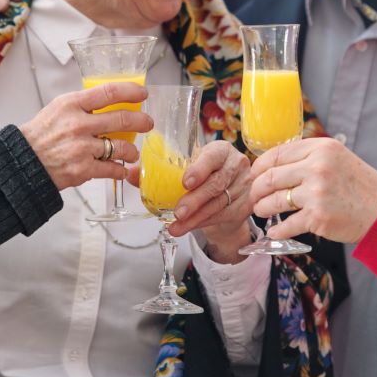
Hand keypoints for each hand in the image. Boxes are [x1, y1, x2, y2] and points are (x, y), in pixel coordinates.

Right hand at [18, 82, 151, 189]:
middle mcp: (78, 124)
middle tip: (148, 123)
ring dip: (131, 151)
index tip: (142, 93)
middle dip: (141, 121)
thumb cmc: (41, 135)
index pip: (109, 92)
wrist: (22, 163)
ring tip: (132, 152)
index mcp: (71, 104)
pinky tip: (120, 169)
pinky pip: (113, 169)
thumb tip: (111, 101)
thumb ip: (83, 105)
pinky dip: (120, 170)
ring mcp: (82, 148)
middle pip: (122, 119)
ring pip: (122, 147)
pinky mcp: (83, 169)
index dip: (131, 91)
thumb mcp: (58, 109)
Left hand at [171, 141, 252, 262]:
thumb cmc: (203, 176)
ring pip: (218, 203)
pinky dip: (202, 223)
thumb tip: (131, 172)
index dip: (200, 169)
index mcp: (221, 149)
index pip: (213, 157)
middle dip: (194, 200)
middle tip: (177, 211)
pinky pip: (222, 216)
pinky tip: (187, 227)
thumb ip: (159, 170)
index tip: (185, 182)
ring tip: (176, 225)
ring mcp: (243, 186)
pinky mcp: (245, 205)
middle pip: (216, 184)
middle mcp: (236, 165)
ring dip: (195, 217)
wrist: (227, 194)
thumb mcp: (186, 168)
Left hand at [249, 137, 376, 243]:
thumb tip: (272, 165)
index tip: (254, 175)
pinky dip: (277, 230)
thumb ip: (308, 157)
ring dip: (262, 208)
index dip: (260, 166)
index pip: (277, 154)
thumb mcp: (337, 158)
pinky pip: (286, 225)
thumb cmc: (359, 185)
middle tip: (254, 196)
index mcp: (320, 149)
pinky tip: (274, 232)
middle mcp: (317, 168)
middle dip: (256, 189)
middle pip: (270, 177)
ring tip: (261, 211)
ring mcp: (316, 193)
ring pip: (274, 201)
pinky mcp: (318, 217)